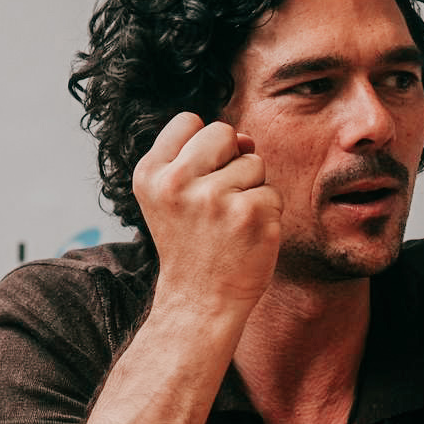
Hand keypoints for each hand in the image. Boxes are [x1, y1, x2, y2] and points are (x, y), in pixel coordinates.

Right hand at [132, 112, 281, 312]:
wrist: (200, 301)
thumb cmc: (193, 245)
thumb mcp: (175, 196)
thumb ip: (203, 157)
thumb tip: (247, 139)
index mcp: (151, 174)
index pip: (189, 121)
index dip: (203, 147)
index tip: (197, 182)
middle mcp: (177, 182)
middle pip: (223, 132)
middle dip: (230, 161)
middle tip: (216, 203)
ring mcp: (214, 198)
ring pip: (254, 162)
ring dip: (251, 189)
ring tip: (230, 223)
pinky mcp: (250, 214)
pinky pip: (272, 192)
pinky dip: (267, 213)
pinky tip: (246, 236)